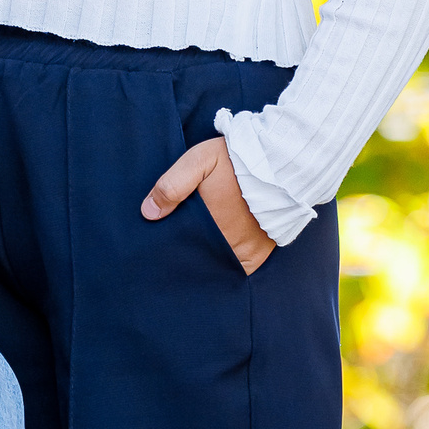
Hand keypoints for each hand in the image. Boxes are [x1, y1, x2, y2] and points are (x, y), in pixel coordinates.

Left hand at [141, 137, 275, 273]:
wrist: (280, 161)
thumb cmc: (235, 161)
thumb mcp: (199, 161)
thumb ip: (173, 185)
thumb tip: (148, 212)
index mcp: (208, 224)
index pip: (181, 246)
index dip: (171, 245)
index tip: (163, 242)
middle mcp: (226, 244)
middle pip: (198, 257)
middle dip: (188, 253)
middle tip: (177, 248)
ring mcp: (244, 252)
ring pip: (216, 264)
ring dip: (207, 258)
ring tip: (198, 249)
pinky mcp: (258, 255)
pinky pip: (237, 267)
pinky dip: (228, 262)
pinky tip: (218, 253)